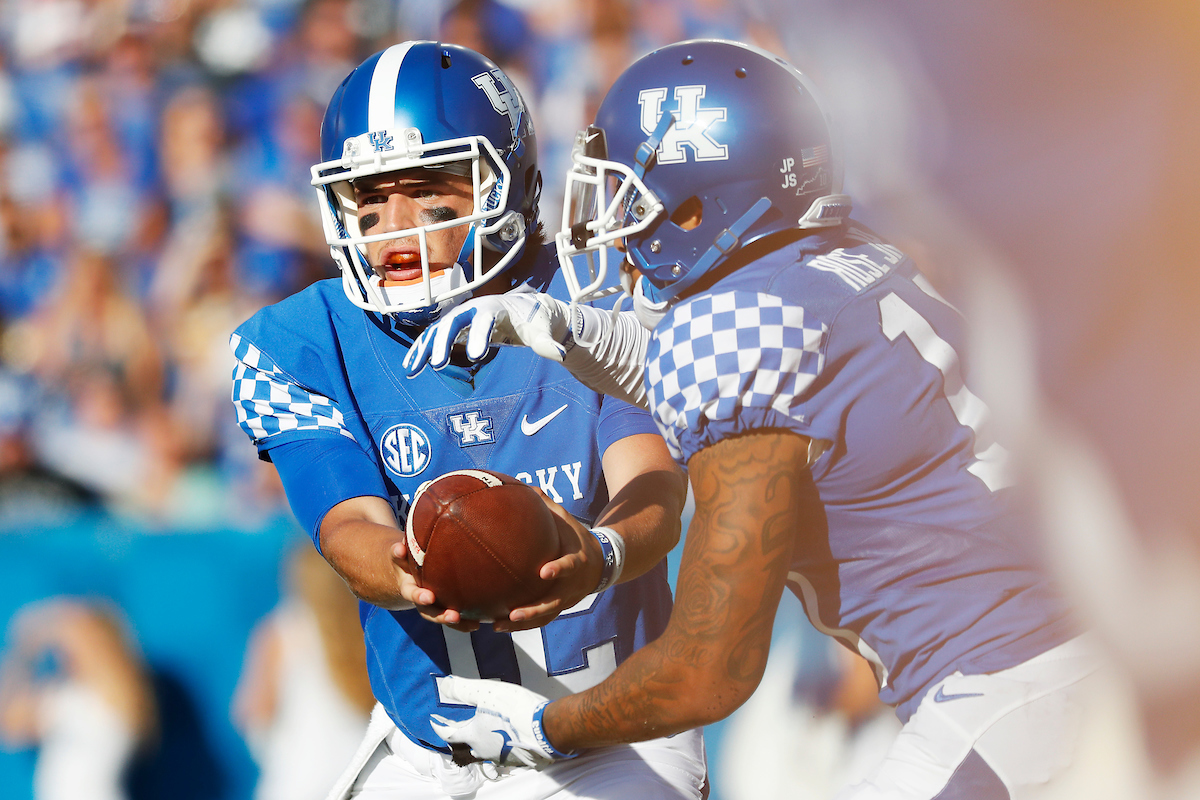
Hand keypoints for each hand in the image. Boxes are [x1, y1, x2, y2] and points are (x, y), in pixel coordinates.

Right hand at [389, 540, 479, 631]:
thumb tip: (399, 548)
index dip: (419, 596)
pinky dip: (465, 623)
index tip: (430, 598)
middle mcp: (420, 601)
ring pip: (442, 618)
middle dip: (441, 616)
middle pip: (428, 613)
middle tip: (454, 616)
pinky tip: (477, 624)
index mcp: (408, 587)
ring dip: (456, 623)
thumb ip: (398, 553)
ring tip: (473, 625)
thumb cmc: (406, 559)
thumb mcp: (400, 555)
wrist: (408, 572)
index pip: (411, 593)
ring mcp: (432, 606)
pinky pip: (453, 619)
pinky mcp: (444, 608)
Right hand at [403, 289, 570, 376]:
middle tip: (439, 364)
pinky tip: (412, 368)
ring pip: (438, 330)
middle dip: (444, 341)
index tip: (475, 357)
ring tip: (413, 369)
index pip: (484, 319)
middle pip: (454, 321)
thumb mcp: (542, 331)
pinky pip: (435, 338)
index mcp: (496, 306)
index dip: (478, 335)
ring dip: (425, 348)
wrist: (526, 310)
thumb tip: (561, 355)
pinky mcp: (456, 328)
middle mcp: (474, 308)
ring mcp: (462, 317)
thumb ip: (547, 343)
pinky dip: (423, 351)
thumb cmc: (534, 320)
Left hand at [431, 676, 570, 767]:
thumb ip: (463, 689)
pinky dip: (499, 745)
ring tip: (483, 731)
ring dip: (480, 742)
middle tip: (458, 727)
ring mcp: (501, 757)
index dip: (440, 727)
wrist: (546, 730)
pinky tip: (506, 737)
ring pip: (484, 751)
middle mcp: (484, 750)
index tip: (435, 721)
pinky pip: (502, 753)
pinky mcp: (518, 759)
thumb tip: (443, 685)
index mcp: (474, 735)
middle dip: (460, 737)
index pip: (449, 734)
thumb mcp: (487, 693)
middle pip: (466, 746)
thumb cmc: (515, 709)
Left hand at [493, 492, 602, 631]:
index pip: (569, 566)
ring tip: (498, 626)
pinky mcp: (560, 608)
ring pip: (545, 616)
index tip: (544, 572)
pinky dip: (522, 625)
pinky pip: (541, 620)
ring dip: (523, 623)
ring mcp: (567, 600)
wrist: (602, 563)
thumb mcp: (568, 520)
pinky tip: (499, 626)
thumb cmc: (577, 537)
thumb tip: (525, 485)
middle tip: (513, 612)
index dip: (559, 570)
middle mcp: (572, 585)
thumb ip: (548, 506)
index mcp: (577, 561)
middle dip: (534, 609)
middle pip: (554, 602)